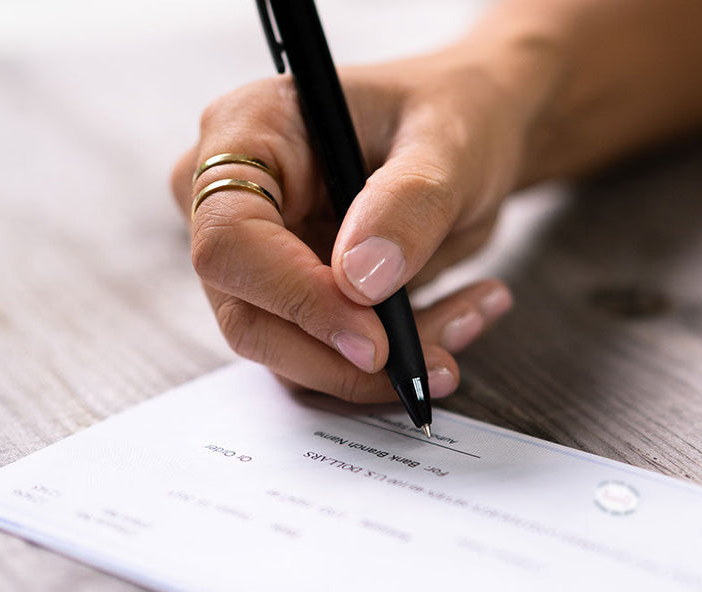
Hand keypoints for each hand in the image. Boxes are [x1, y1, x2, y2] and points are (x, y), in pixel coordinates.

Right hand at [170, 47, 530, 401]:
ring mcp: (256, 258)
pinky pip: (328, 360)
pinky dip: (396, 363)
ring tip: (471, 315)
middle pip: (248, 317)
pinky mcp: (292, 302)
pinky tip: (461, 317)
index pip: (230, 240)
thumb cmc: (451, 114)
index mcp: (246, 132)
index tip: (375, 338)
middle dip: (346, 359)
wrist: (469, 138)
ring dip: (382, 367)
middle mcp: (231, 200)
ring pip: (291, 356)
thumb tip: (361, 282)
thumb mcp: (450, 143)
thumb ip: (409, 203)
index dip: (295, 299)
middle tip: (439, 360)